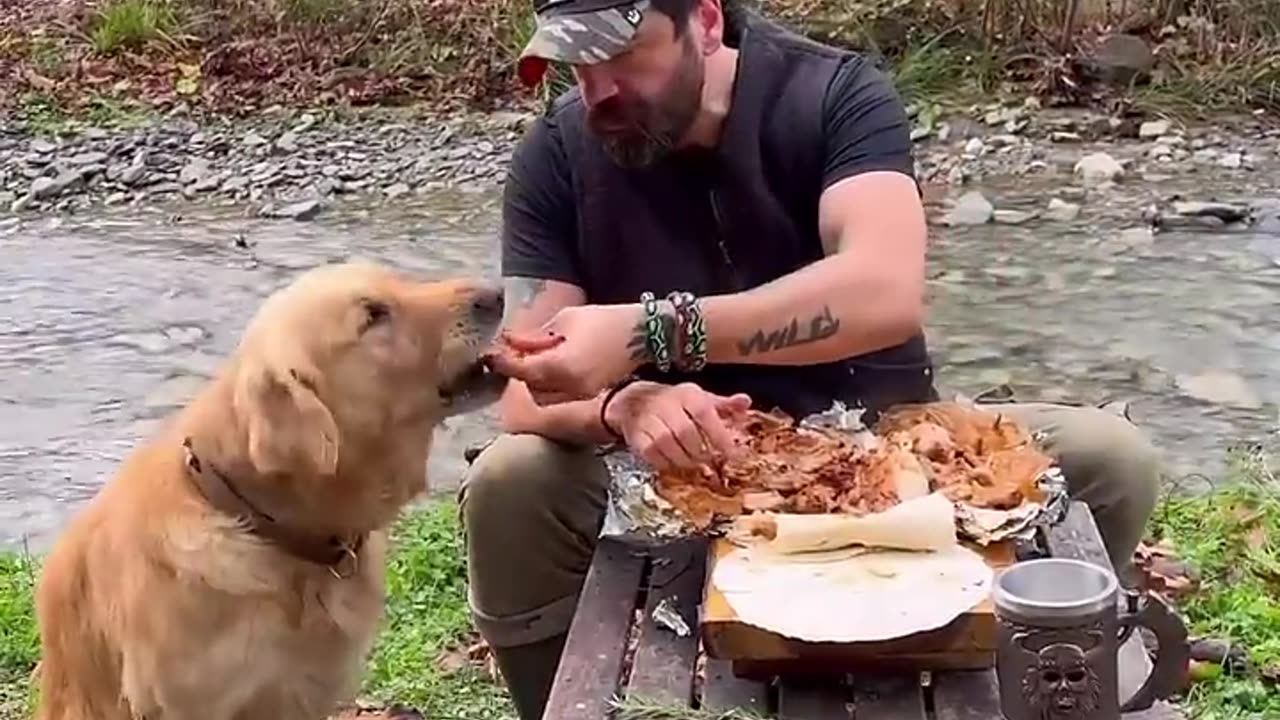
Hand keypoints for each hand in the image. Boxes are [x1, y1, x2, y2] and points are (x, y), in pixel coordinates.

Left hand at [487, 303, 645, 402]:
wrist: (643, 334)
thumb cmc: (605, 320)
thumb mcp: (566, 319)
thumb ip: (535, 336)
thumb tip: (511, 342)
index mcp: (561, 367)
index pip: (521, 370)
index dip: (503, 361)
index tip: (491, 353)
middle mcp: (569, 387)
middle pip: (530, 388)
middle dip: (521, 371)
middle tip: (516, 350)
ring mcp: (581, 394)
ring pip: (544, 396)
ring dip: (535, 380)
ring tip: (537, 356)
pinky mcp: (589, 394)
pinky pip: (560, 395)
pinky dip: (550, 384)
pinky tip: (553, 364)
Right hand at [604, 382, 751, 470]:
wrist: (633, 401)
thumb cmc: (673, 403)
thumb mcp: (699, 399)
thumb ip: (723, 405)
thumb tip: (746, 402)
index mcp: (687, 394)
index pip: (704, 412)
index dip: (718, 434)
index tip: (731, 454)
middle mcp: (666, 403)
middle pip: (685, 431)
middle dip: (699, 452)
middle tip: (709, 463)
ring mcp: (648, 419)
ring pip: (666, 443)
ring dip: (683, 459)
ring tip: (693, 466)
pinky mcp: (635, 435)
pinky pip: (650, 452)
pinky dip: (664, 463)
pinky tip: (673, 465)